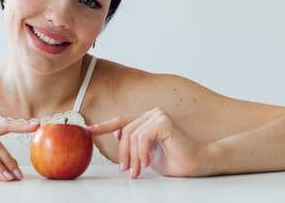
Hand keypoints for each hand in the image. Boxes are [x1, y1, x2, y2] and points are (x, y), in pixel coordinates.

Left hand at [88, 108, 211, 177]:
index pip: (120, 121)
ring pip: (131, 136)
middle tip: (127, 170)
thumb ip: (133, 145)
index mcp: (146, 120)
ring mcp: (157, 115)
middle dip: (123, 154)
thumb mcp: (146, 153)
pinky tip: (148, 162)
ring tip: (138, 170)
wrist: (196, 163)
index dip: (103, 126)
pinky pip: (142, 137)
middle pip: (124, 132)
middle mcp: (151, 114)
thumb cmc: (174, 159)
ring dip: (133, 157)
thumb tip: (117, 139)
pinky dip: (142, 153)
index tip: (87, 130)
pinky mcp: (163, 121)